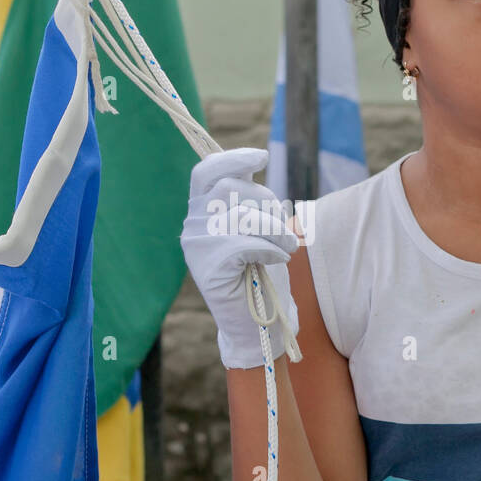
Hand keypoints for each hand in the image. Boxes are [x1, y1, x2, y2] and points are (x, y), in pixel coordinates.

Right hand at [180, 148, 299, 369]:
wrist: (257, 324)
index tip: (262, 156)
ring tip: (288, 247)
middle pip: (232, 188)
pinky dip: (271, 248)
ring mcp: (196, 245)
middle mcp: (192, 225)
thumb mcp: (255, 226)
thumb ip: (247, 197)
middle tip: (284, 230)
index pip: (206, 170)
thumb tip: (254, 161)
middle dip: (268, 204)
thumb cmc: (260, 272)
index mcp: (200, 211)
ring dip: (276, 229)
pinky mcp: (208, 266)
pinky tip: (278, 260)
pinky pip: (246, 241)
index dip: (232, 158)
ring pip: (243, 215)